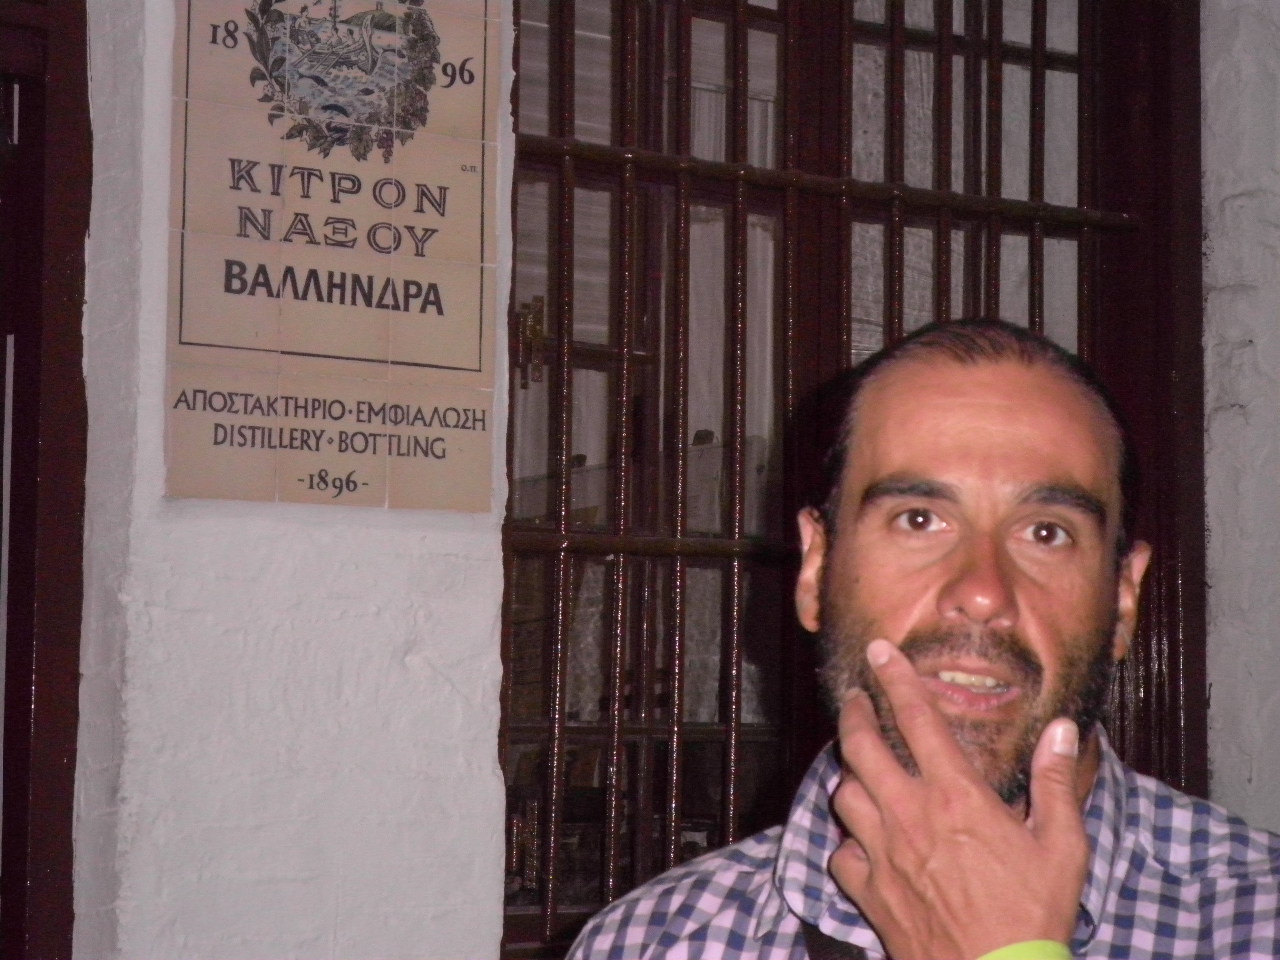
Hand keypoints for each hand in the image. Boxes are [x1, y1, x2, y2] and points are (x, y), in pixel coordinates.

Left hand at [829, 639, 1088, 959]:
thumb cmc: (1033, 915)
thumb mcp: (1063, 847)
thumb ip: (1056, 783)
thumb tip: (1062, 730)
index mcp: (955, 797)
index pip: (917, 718)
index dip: (895, 677)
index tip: (880, 651)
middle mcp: (909, 815)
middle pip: (860, 746)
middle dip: (853, 714)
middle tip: (854, 700)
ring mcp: (882, 853)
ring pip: (842, 794)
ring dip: (848, 775)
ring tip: (858, 767)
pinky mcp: (867, 891)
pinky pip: (840, 852)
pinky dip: (847, 841)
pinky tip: (861, 841)